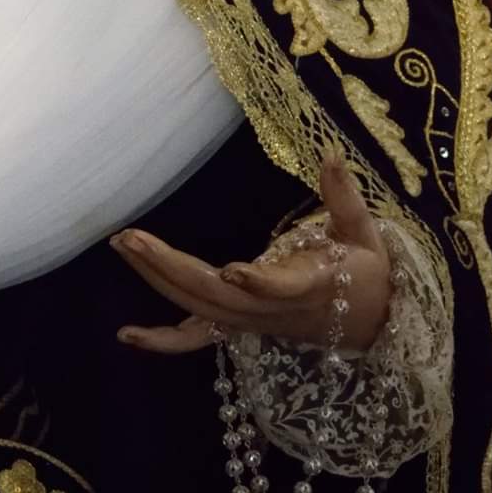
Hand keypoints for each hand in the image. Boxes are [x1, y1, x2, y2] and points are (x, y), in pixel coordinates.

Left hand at [110, 150, 391, 356]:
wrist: (368, 323)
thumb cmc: (366, 271)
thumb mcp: (363, 232)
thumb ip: (344, 195)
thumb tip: (331, 151)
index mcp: (311, 285)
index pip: (284, 288)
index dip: (260, 282)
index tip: (234, 269)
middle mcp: (273, 309)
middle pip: (217, 296)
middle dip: (170, 268)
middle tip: (129, 238)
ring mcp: (252, 322)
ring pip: (199, 308)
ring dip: (157, 279)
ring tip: (122, 245)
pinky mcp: (240, 328)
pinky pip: (198, 338)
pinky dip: (163, 341)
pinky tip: (126, 335)